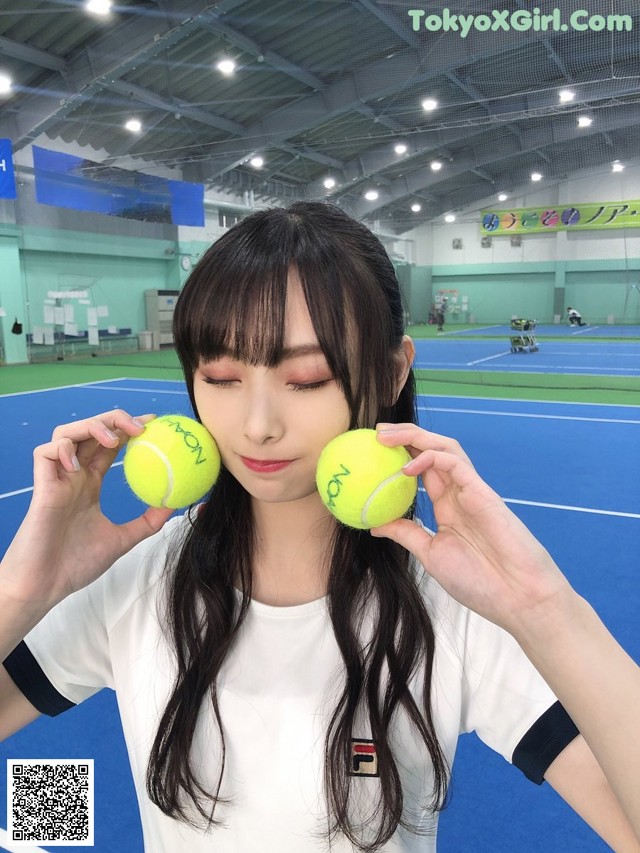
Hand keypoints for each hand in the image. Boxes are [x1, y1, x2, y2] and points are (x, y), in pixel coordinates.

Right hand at [1, 410, 172, 612]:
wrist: (46, 586)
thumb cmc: (76, 564)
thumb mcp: (123, 539)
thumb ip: (148, 522)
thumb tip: (176, 504)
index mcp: (89, 483)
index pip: (109, 445)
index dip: (128, 429)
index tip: (153, 423)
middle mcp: (73, 476)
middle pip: (90, 431)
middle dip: (114, 419)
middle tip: (142, 426)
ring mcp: (56, 479)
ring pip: (65, 433)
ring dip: (90, 427)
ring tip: (113, 438)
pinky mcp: (41, 487)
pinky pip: (45, 453)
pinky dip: (62, 449)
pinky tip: (79, 462)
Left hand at [372, 423, 571, 636]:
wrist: (516, 597)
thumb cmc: (478, 582)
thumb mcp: (430, 554)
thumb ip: (406, 534)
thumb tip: (374, 524)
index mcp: (447, 507)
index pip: (421, 469)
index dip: (400, 455)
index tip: (372, 450)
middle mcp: (458, 493)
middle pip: (431, 451)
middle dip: (405, 436)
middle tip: (376, 432)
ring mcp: (471, 490)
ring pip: (444, 449)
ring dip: (415, 438)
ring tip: (386, 436)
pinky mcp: (482, 492)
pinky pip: (455, 464)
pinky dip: (430, 458)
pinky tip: (407, 468)